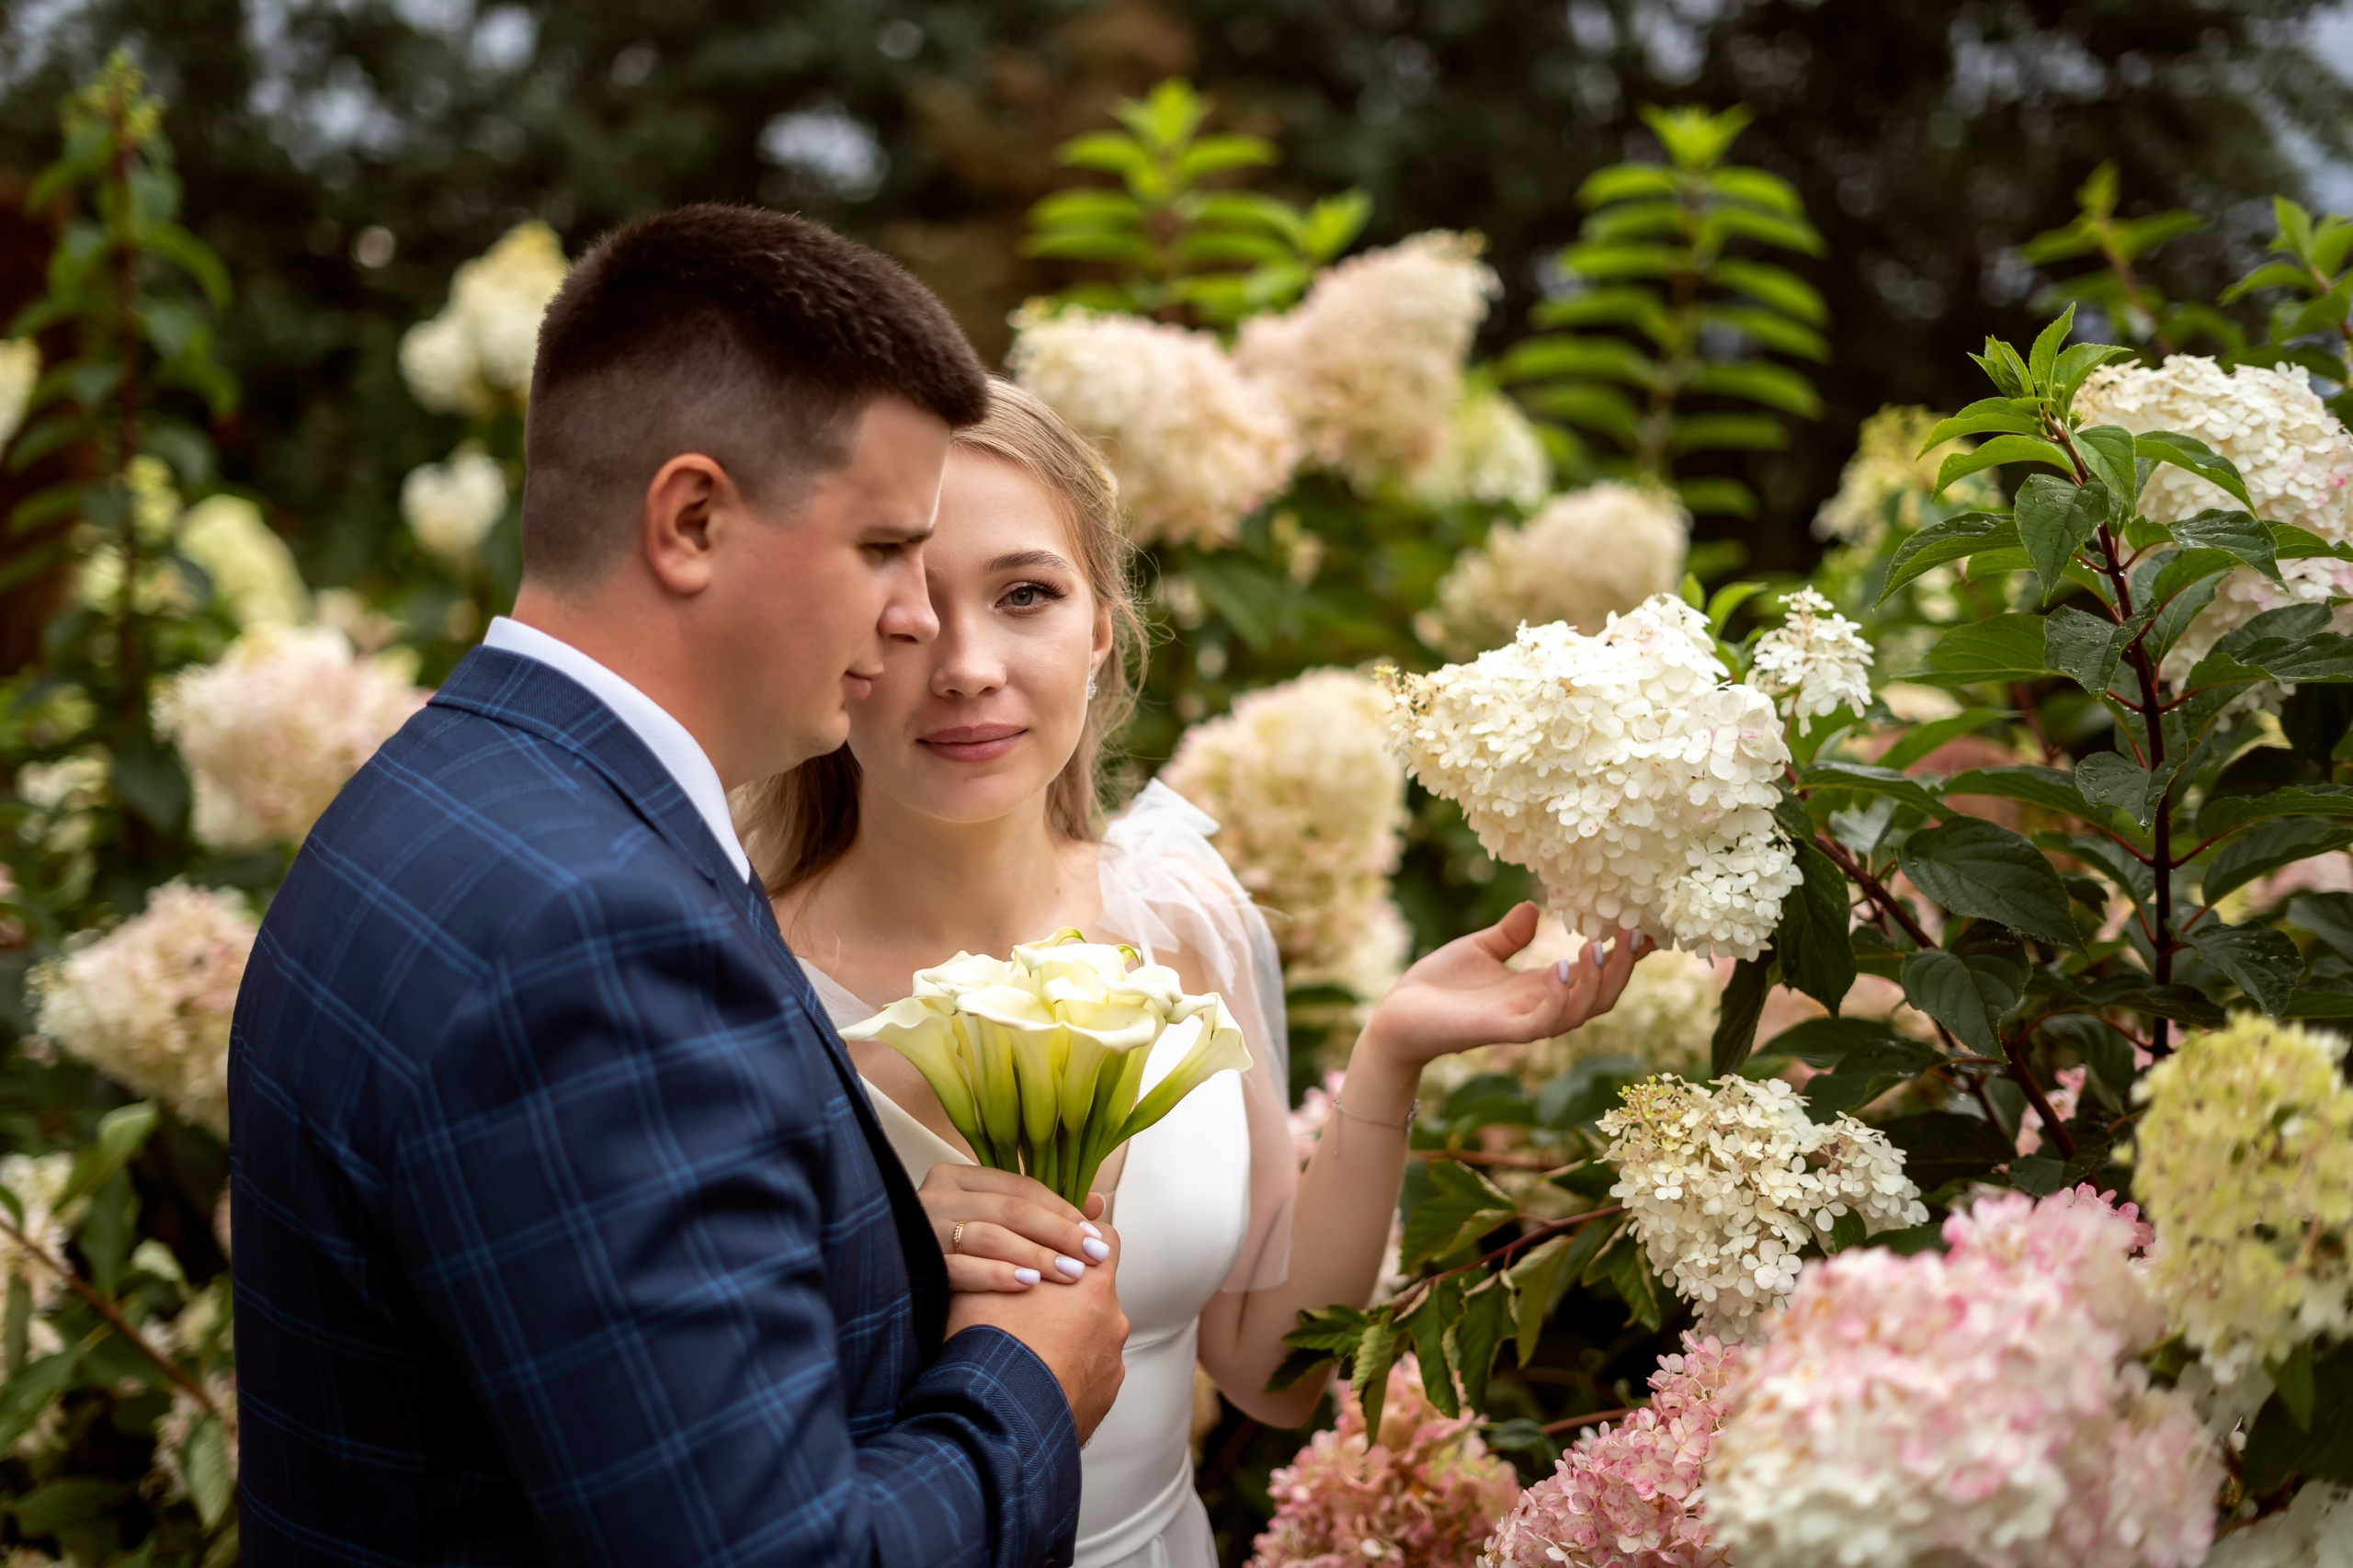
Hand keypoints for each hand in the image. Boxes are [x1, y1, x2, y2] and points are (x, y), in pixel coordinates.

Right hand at [918, 1164, 1109, 1292]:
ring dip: (1036, 1256)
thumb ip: (1036, 1212)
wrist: (894, 1291)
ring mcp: (925, 1229)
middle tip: (1092, 1256)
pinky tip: (1028, 1286)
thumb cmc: (952, 1256)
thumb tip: (1094, 1205)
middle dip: (1058, 1233)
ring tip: (1070, 1273)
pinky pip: (963, 1268)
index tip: (1093, 1234)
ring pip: (991, 1236)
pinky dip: (998, 1275)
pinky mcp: (919, 1264)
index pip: (1020, 1188)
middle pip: (1012, 1210)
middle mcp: (938, 1197)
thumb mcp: (990, 1224)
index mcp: (957, 1180)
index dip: (1062, 1210)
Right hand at [950, 1219, 1128, 1439]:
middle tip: (1031, 1307)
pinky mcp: (1103, 1398)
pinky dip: (1068, 1371)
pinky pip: (1088, 1374)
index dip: (1079, 1240)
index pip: (1104, 1238)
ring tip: (1028, 1349)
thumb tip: (999, 1245)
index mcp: (1092, 1284)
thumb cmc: (988, 1346)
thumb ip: (1006, 1257)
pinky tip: (1035, 1378)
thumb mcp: (981, 1283)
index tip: (1060, 1249)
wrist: (994, 1420)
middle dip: (1069, 1295)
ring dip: (1069, 1337)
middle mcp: (1112, 1321)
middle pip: (1097, 1292)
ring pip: (1093, 1336)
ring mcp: (1111, 1363)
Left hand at [1361, 902, 1646, 1070]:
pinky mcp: (1501, 1032)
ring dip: (1596, 982)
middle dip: (1622, 969)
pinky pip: (1543, 1021)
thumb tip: (1534, 906)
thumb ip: (1508, 935)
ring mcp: (1522, 1023)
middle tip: (1635, 934)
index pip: (1592, 978)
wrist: (1395, 1016)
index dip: (1621, 957)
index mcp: (1536, 989)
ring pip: (1579, 1011)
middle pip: (1599, 998)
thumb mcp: (1477, 949)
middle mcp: (1538, 1008)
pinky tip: (1561, 967)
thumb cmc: (1435, 986)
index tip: (1643, 928)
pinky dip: (1559, 997)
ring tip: (1600, 947)